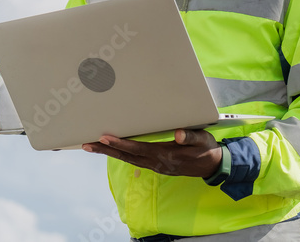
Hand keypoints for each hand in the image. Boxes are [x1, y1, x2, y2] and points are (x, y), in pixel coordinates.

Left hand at [81, 129, 220, 177]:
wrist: (212, 165)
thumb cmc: (205, 149)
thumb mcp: (202, 140)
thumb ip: (189, 136)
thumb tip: (177, 134)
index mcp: (165, 155)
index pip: (138, 149)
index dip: (121, 143)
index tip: (105, 137)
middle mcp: (156, 162)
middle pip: (126, 156)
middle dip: (106, 150)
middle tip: (87, 144)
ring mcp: (155, 165)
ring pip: (127, 159)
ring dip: (109, 153)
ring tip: (92, 146)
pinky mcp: (155, 164)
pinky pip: (133, 160)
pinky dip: (120, 154)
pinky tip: (111, 149)